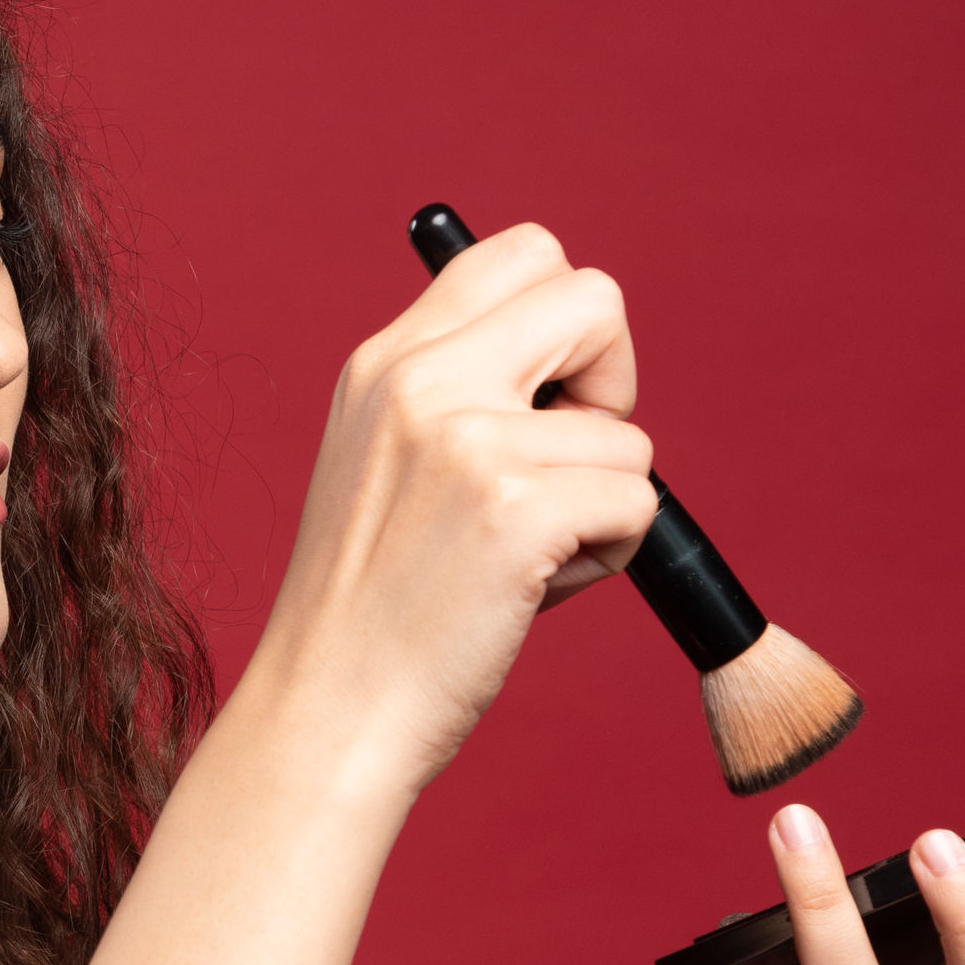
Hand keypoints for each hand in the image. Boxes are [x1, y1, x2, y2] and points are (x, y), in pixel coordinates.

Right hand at [243, 222, 657, 790]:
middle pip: (595, 297)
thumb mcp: (381, 460)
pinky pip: (638, 502)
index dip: (568, 323)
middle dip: (614, 377)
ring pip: (628, 434)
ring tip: (524, 559)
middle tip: (570, 459)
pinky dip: (611, 555)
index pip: (522, 254)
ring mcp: (469, 441)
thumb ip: (455, 395)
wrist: (326, 709)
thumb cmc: (369, 606)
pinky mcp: (517, 511)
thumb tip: (574, 369)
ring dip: (604, 503)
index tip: (548, 398)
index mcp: (386, 361)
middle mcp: (422, 381)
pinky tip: (535, 591)